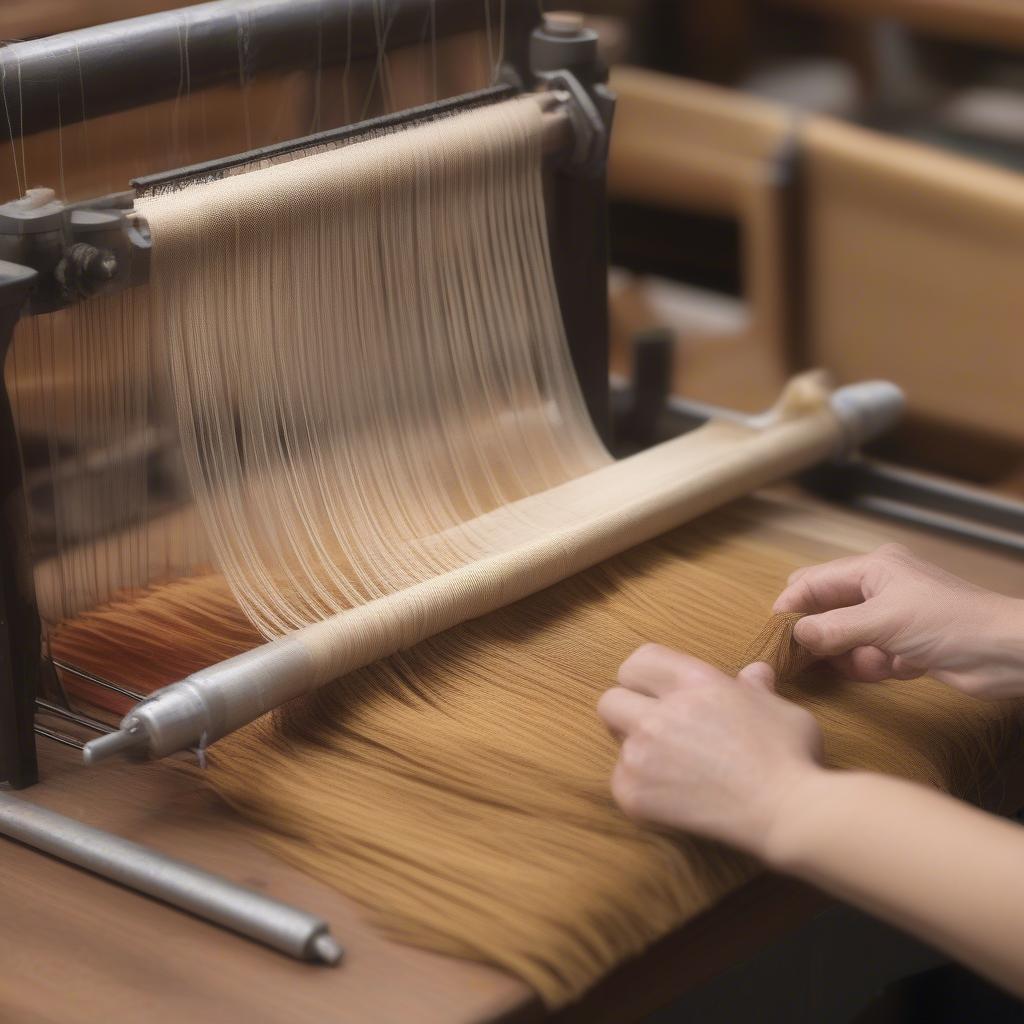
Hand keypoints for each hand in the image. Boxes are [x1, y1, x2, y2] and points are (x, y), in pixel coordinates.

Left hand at [598, 644, 824, 857]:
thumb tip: (754, 673)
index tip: (658, 693)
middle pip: (610, 700)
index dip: (645, 676)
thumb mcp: (779, 708)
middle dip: (629, 712)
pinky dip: (639, 787)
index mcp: (693, 681)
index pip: (639, 660)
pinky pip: (619, 780)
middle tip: (657, 730)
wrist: (785, 812)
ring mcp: (643, 752)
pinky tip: (672, 793)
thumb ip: (755, 688)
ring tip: (673, 766)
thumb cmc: (791, 757)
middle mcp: (660, 712)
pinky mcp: (635, 792)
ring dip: (637, 750)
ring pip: (616, 742)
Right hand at [773, 543, 1023, 697]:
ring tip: (878, 662)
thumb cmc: (952, 623)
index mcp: (873, 568)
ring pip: (844, 640)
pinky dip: (876, 667)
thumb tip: (796, 635)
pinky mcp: (902, 646)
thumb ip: (833, 628)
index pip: (813, 582)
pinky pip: (867, 658)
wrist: (1006, 654)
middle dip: (822, 636)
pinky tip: (900, 667)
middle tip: (810, 658)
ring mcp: (890, 618)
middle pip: (826, 612)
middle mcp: (878, 588)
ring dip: (854, 657)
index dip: (791, 606)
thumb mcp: (883, 622)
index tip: (775, 634)